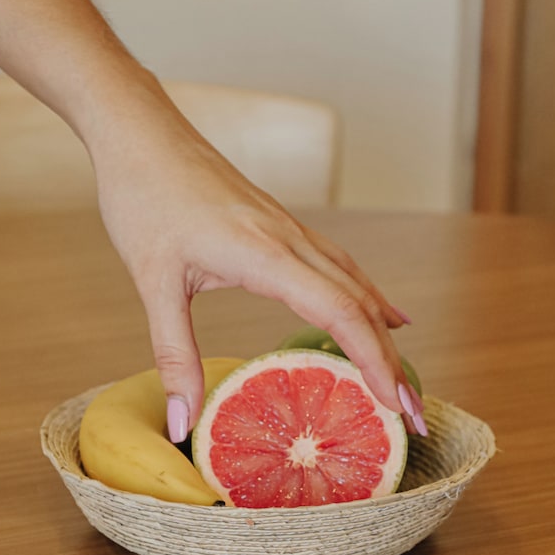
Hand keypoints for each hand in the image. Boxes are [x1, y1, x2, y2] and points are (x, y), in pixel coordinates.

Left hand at [87, 75, 425, 439]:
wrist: (142, 131)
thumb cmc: (144, 197)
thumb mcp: (152, 282)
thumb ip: (172, 355)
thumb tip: (180, 423)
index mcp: (265, 254)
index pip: (340, 313)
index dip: (373, 362)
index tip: (395, 405)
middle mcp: (290, 240)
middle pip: (360, 305)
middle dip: (391, 362)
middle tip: (413, 414)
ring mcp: (290, 229)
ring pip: (355, 284)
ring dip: (382, 333)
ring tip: (401, 377)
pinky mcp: (281, 226)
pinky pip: (339, 266)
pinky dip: (366, 298)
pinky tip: (381, 313)